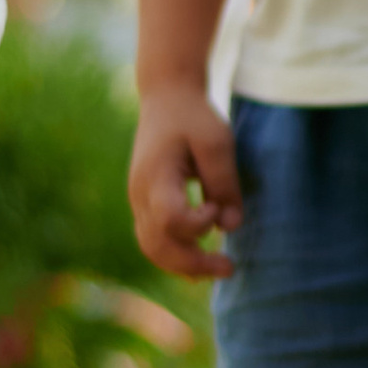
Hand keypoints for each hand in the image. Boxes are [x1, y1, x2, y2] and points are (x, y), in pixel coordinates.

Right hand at [130, 82, 240, 279]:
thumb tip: (229, 227)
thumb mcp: (217, 142)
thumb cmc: (194, 117)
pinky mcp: (145, 204)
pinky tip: (202, 259)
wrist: (166, 98)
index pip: (169, 219)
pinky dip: (176, 255)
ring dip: (184, 265)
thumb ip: (224, 184)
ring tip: (219, 269)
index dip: (196, 223)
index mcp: (155, 175)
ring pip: (151, 248)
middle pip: (156, 245)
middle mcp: (139, 193)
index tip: (215, 206)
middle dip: (193, 263)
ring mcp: (138, 201)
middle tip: (229, 269)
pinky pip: (153, 240)